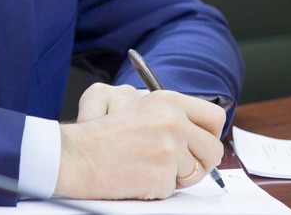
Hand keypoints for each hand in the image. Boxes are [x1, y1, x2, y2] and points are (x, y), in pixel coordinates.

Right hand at [55, 89, 225, 199]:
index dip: (209, 134)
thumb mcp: (135, 105)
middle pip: (213, 150)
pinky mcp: (162, 175)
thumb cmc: (101, 133)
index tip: (200, 144)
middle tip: (180, 165)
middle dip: (200, 162)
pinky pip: (172, 189)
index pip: (214, 117)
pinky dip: (156, 188)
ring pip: (195, 173)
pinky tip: (137, 176)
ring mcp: (169, 149)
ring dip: (175, 176)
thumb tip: (198, 130)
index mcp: (168, 100)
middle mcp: (173, 121)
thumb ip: (170, 113)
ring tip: (147, 167)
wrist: (76, 155)